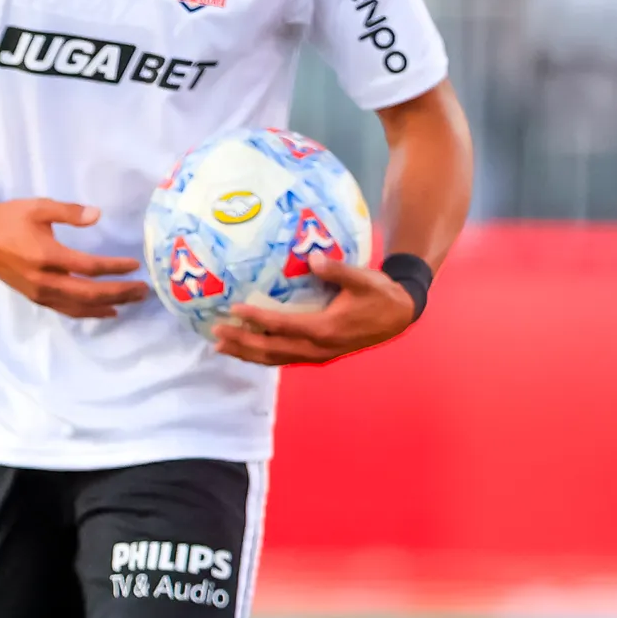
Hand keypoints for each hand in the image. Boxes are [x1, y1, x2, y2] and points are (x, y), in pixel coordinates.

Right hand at [0, 198, 148, 318]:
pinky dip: (87, 312)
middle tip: (143, 291)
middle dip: (119, 293)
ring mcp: (39, 292)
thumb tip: (98, 215)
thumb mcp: (40, 207)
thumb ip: (70, 212)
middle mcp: (45, 280)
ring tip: (130, 303)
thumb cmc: (8, 218)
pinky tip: (103, 310)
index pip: (90, 267)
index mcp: (47, 256)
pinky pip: (66, 309)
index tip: (135, 265)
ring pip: (79, 306)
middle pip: (90, 293)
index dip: (115, 268)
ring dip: (107, 306)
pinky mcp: (34, 296)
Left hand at [209, 258, 415, 365]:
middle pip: (272, 350)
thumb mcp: (364, 279)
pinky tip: (246, 350)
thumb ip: (338, 270)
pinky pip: (285, 358)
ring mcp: (318, 355)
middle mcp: (318, 348)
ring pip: (276, 359)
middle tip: (216, 332)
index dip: (258, 320)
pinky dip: (263, 356)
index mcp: (326, 329)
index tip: (235, 310)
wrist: (400, 315)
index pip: (283, 326)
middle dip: (243, 342)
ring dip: (247, 354)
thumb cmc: (380, 295)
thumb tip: (312, 258)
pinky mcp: (318, 355)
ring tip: (221, 346)